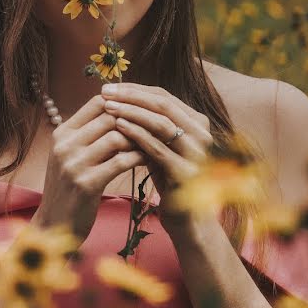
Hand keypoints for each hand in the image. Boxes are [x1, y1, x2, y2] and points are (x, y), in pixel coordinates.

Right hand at [31, 95, 145, 240]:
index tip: (141, 111)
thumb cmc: (69, 188)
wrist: (54, 225)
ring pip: (116, 137)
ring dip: (138, 139)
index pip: (96, 102)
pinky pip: (121, 162)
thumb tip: (119, 113)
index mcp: (62, 134)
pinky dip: (138, 158)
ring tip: (153, 144)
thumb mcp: (70, 157)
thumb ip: (88, 136)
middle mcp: (65, 145)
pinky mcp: (87, 184)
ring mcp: (74, 164)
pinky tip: (148, 160)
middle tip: (155, 126)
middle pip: (109, 117)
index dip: (122, 103)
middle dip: (135, 121)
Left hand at [101, 83, 213, 228]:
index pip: (164, 97)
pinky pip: (157, 148)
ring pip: (161, 123)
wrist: (187, 220)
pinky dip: (136, 135)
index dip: (135, 90)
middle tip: (105, 92)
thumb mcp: (162, 146)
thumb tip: (121, 98)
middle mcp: (203, 134)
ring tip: (108, 106)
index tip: (110, 87)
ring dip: (131, 111)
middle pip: (163, 105)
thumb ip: (150, 125)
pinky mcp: (186, 172)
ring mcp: (197, 153)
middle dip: (131, 96)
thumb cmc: (169, 179)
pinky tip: (117, 127)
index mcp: (198, 123)